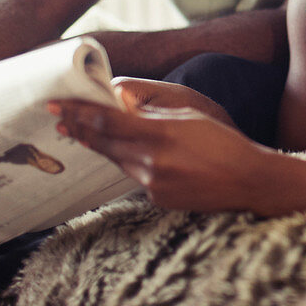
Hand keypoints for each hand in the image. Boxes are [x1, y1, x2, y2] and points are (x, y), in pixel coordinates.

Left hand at [48, 79, 268, 212]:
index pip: (107, 120)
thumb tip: (120, 106)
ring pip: (118, 160)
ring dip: (101, 146)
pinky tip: (135, 156)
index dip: (78, 112)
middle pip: (104, 141)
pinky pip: (137, 177)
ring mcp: (153, 183)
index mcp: (160, 132)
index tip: (57, 106)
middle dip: (79, 129)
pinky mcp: (157, 199)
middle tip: (58, 119)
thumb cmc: (223, 142)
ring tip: (81, 134)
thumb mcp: (189, 116)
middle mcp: (151, 160)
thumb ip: (152, 113)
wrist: (248, 181)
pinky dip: (132, 163)